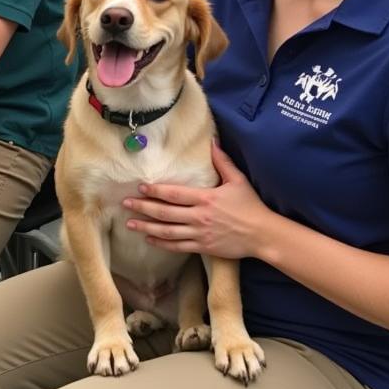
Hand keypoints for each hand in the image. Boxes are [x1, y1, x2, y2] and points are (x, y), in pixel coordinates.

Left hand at [122, 142, 272, 260]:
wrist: (263, 234)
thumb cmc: (250, 206)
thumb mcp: (238, 180)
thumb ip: (222, 161)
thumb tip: (212, 141)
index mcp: (206, 198)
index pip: (174, 194)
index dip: (156, 190)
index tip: (140, 187)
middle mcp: (199, 217)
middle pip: (165, 213)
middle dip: (143, 207)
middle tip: (126, 204)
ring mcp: (200, 233)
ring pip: (167, 231)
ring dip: (146, 227)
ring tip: (130, 223)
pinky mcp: (203, 247)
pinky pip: (177, 246)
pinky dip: (161, 243)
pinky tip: (149, 239)